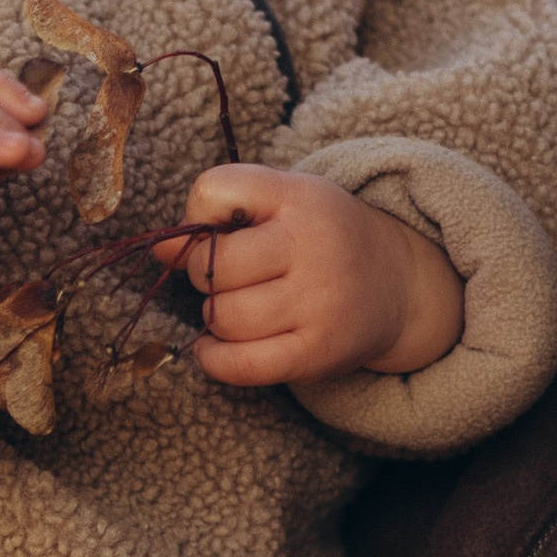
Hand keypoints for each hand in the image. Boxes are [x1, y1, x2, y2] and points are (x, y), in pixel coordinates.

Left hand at [159, 166, 464, 385]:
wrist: (398, 282)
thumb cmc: (321, 237)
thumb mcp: (283, 199)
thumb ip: (220, 210)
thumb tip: (158, 248)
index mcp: (299, 197)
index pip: (213, 190)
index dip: (197, 214)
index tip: (219, 229)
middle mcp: (312, 248)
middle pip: (211, 266)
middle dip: (203, 274)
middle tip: (227, 277)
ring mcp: (317, 304)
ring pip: (223, 317)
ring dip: (214, 316)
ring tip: (237, 308)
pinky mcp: (317, 354)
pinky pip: (242, 365)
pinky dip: (214, 358)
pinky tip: (215, 347)